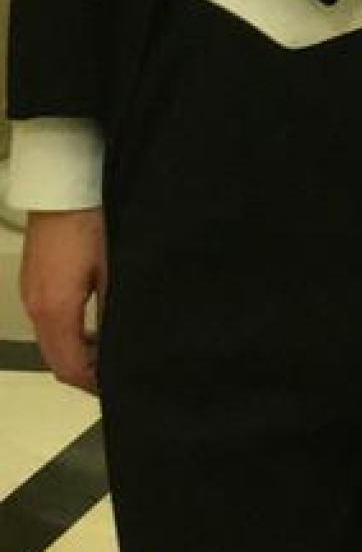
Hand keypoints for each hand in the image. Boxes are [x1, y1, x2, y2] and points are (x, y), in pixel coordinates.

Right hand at [21, 207, 105, 392]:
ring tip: (107, 351)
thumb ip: (111, 311)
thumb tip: (117, 342)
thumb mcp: (112, 270)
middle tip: (112, 373)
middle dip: (82, 372)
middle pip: (55, 358)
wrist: (63, 188)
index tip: (113, 386)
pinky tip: (90, 325)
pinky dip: (66, 333)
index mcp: (55, 310)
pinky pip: (46, 321)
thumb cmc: (90, 221)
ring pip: (50, 341)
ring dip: (74, 352)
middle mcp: (36, 307)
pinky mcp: (33, 282)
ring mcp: (31, 294)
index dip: (91, 382)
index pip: (68, 366)